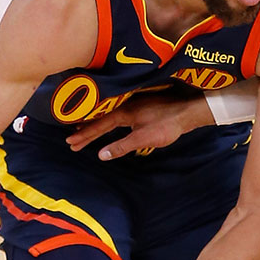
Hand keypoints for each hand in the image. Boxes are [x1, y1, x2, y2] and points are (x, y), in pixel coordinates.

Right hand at [67, 94, 214, 158]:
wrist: (188, 111)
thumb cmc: (167, 125)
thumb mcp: (143, 139)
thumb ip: (121, 147)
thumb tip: (100, 155)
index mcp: (123, 112)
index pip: (98, 126)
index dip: (84, 135)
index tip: (70, 142)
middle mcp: (125, 105)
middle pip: (100, 119)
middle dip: (85, 130)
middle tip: (71, 140)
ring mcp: (133, 104)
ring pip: (108, 115)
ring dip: (96, 124)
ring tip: (83, 131)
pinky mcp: (141, 105)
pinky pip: (117, 113)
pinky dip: (108, 120)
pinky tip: (108, 123)